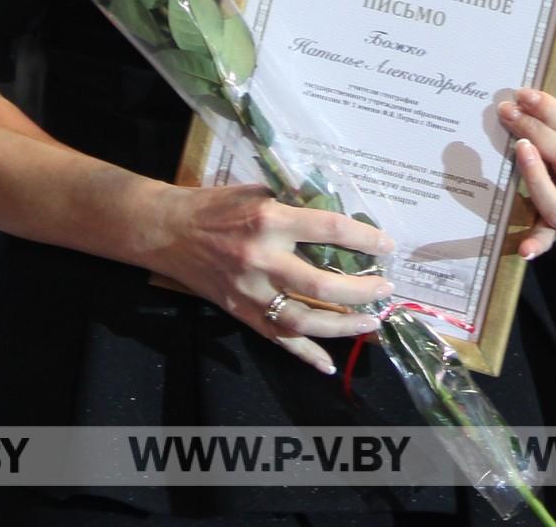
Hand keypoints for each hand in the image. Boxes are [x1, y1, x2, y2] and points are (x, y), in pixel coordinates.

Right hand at [144, 181, 393, 373]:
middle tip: (386, 289)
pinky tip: (330, 364)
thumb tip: (340, 212)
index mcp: (271, 219)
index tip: (388, 245)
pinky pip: (278, 339)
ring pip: (305, 320)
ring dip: (343, 326)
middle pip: (323, 284)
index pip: (330, 229)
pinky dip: (305, 355)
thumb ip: (296, 202)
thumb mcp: (259, 191)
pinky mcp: (241, 312)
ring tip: (371, 323)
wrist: (167, 232)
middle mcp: (263, 258)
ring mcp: (251, 291)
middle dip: (362, 290)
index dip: (365, 239)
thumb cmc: (216, 205)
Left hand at [498, 87, 555, 258]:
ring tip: (516, 145)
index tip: (523, 95)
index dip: (549, 109)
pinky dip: (535, 244)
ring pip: (553, 190)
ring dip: (531, 167)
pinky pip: (544, 239)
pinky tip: (525, 249)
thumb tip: (523, 100)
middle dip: (534, 128)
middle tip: (508, 111)